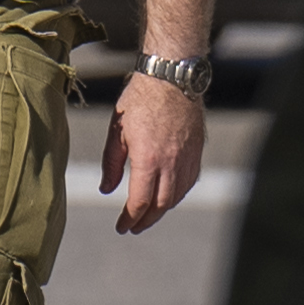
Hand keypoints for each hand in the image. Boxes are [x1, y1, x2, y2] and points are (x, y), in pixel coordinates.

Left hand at [96, 73, 207, 232]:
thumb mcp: (117, 131)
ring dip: (161, 210)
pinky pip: (189, 183)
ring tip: (147, 214)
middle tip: (133, 227)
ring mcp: (187, 158)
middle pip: (160, 205)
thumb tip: (107, 189)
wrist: (171, 77)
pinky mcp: (197, 152)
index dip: (129, 218)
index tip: (121, 227)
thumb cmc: (139, 100)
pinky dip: (177, 195)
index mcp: (149, 159)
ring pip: (177, 196)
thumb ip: (111, 164)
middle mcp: (171, 163)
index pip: (140, 201)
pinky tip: (167, 196)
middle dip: (146, 221)